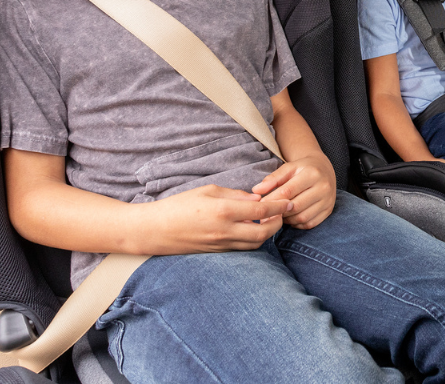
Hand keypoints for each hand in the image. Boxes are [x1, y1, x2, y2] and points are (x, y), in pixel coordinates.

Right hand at [144, 185, 290, 254]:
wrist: (155, 230)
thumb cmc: (179, 206)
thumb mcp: (208, 191)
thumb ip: (235, 195)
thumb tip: (256, 199)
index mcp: (224, 211)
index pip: (262, 209)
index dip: (279, 206)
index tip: (289, 202)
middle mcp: (225, 231)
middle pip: (264, 232)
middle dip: (277, 223)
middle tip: (282, 213)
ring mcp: (221, 245)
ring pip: (254, 244)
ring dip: (266, 233)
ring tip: (269, 221)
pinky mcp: (217, 253)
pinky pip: (242, 248)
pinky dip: (252, 240)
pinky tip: (252, 230)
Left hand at [252, 152, 336, 228]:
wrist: (324, 169)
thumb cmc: (302, 168)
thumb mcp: (288, 168)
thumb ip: (272, 179)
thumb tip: (256, 190)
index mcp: (312, 173)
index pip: (288, 191)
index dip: (272, 199)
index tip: (261, 204)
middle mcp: (323, 187)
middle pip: (296, 206)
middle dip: (279, 211)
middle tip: (267, 213)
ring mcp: (328, 200)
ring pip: (303, 217)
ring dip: (287, 219)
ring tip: (279, 214)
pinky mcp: (329, 210)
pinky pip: (310, 223)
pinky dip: (297, 223)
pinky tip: (290, 217)